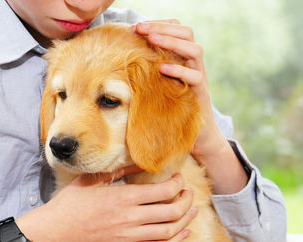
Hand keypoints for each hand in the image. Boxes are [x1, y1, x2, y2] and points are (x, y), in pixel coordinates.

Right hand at [16, 168, 196, 241]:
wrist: (54, 232)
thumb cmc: (70, 204)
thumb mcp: (92, 180)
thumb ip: (118, 171)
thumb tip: (139, 161)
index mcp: (123, 197)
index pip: (163, 191)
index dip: (177, 183)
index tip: (178, 177)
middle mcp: (130, 218)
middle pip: (172, 210)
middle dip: (186, 200)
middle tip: (188, 192)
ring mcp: (129, 236)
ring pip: (169, 231)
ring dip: (185, 220)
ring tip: (192, 210)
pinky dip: (174, 241)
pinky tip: (182, 233)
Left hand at [133, 20, 227, 158]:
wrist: (196, 135)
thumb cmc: (173, 108)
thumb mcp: (161, 85)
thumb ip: (151, 70)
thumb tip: (124, 59)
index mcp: (184, 58)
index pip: (178, 30)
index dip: (160, 24)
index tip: (138, 26)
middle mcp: (194, 64)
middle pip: (187, 34)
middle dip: (163, 27)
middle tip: (141, 27)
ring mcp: (199, 78)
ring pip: (195, 50)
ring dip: (172, 42)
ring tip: (152, 39)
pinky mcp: (201, 94)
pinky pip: (195, 77)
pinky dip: (179, 70)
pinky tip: (162, 68)